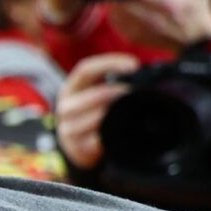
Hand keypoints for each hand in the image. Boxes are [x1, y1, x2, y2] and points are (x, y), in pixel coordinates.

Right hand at [55, 52, 139, 169]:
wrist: (77, 147)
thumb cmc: (92, 115)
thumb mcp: (93, 95)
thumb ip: (110, 82)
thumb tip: (144, 72)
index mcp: (70, 89)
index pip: (86, 69)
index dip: (110, 63)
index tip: (134, 64)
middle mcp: (66, 107)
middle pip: (95, 94)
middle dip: (119, 92)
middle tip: (136, 92)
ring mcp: (69, 128)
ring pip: (98, 117)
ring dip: (117, 112)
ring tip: (131, 109)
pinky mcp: (78, 147)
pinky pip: (100, 138)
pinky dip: (114, 132)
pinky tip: (123, 129)